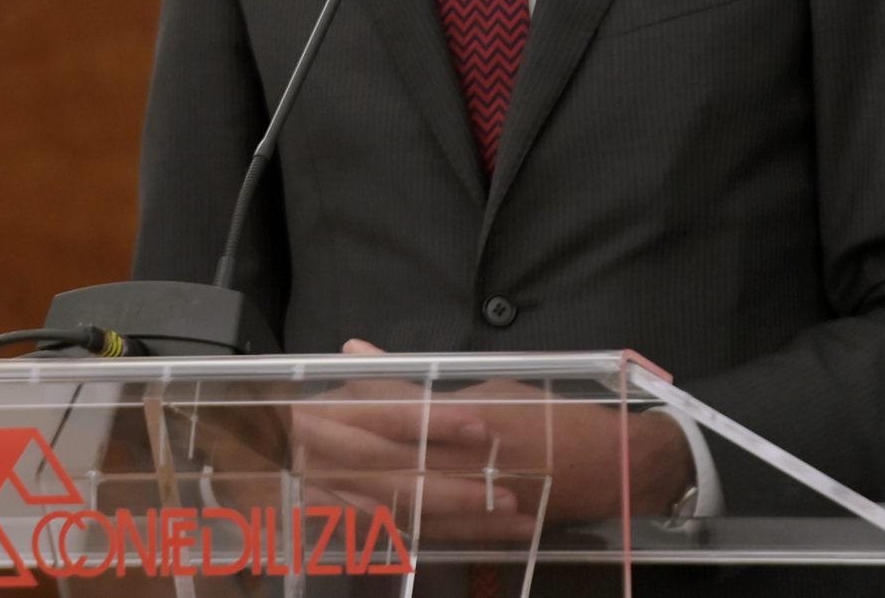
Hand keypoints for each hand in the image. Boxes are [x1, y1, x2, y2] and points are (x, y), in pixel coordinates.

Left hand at [283, 341, 695, 540]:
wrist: (607, 467)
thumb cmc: (545, 417)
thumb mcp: (481, 385)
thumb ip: (414, 380)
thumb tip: (354, 353)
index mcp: (452, 416)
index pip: (376, 414)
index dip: (328, 414)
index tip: (287, 409)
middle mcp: (455, 457)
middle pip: (374, 459)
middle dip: (323, 458)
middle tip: (277, 451)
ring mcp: (461, 497)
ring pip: (389, 499)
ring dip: (340, 492)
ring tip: (295, 486)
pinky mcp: (466, 528)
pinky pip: (413, 529)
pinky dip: (374, 523)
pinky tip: (342, 517)